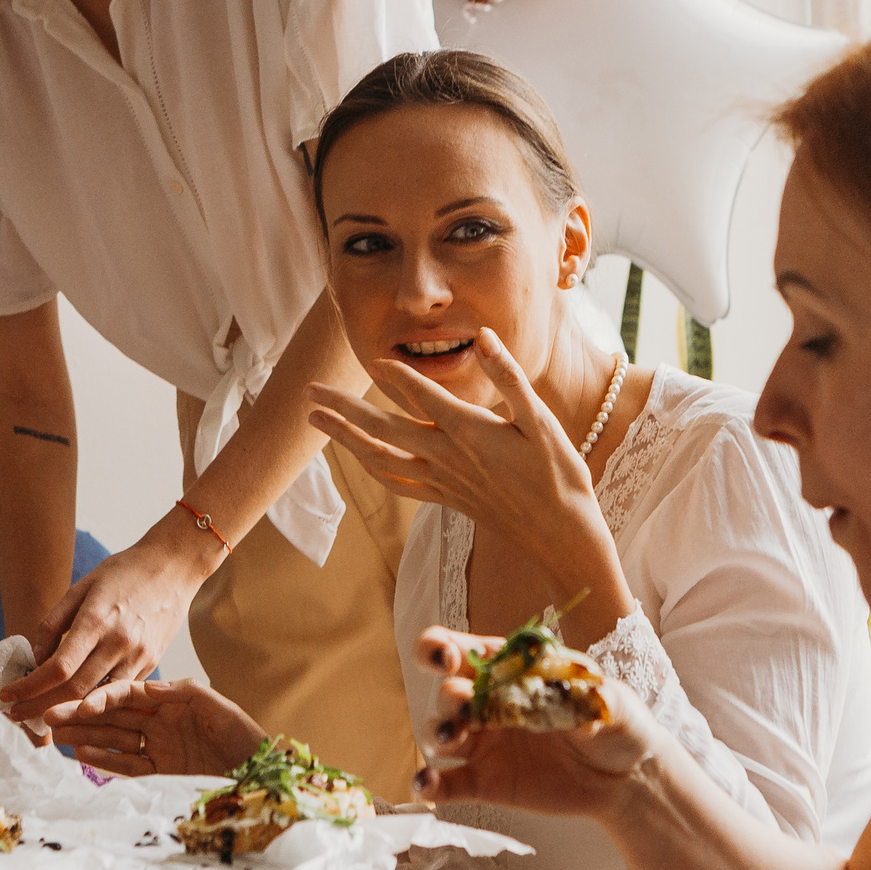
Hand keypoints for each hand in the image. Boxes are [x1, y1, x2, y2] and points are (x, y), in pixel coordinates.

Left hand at [3, 531, 210, 715]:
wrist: (173, 568)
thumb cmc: (124, 572)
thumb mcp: (81, 587)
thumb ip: (54, 624)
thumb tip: (37, 660)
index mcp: (97, 620)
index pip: (58, 668)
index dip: (29, 687)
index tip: (8, 695)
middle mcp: (119, 643)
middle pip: (74, 691)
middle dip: (40, 708)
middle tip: (16, 714)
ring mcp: (139, 657)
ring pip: (97, 699)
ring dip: (66, 713)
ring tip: (41, 718)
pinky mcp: (151, 665)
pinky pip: (117, 693)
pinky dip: (93, 704)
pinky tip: (74, 707)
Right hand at [38, 678, 266, 777]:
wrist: (261, 777)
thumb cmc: (245, 737)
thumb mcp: (219, 708)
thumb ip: (185, 693)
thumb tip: (150, 687)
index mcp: (172, 701)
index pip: (129, 695)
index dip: (103, 698)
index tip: (79, 702)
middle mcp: (161, 722)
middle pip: (114, 716)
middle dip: (82, 715)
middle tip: (49, 715)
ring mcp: (159, 747)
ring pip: (114, 739)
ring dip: (85, 736)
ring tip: (54, 735)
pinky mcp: (161, 773)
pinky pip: (126, 764)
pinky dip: (104, 758)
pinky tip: (81, 752)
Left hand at [307, 330, 613, 582]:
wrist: (560, 532)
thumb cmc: (558, 473)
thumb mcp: (542, 419)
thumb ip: (509, 376)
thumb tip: (484, 337)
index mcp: (471, 432)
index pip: (422, 396)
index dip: (395, 376)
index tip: (370, 359)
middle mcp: (448, 457)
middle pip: (383, 429)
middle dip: (343, 409)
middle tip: (310, 392)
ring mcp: (443, 481)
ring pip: (381, 458)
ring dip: (345, 438)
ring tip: (316, 421)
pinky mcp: (445, 498)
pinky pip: (398, 484)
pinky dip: (374, 469)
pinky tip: (360, 459)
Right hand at [407, 625, 664, 821]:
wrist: (626, 776)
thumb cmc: (616, 722)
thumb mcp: (613, 701)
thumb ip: (592, 695)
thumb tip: (576, 696)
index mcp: (511, 670)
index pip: (463, 651)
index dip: (442, 648)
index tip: (445, 655)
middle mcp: (488, 703)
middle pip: (447, 692)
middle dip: (449, 696)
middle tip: (466, 704)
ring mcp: (483, 744)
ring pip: (440, 734)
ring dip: (437, 733)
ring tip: (449, 738)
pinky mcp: (485, 783)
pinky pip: (446, 785)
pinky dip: (428, 785)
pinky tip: (424, 785)